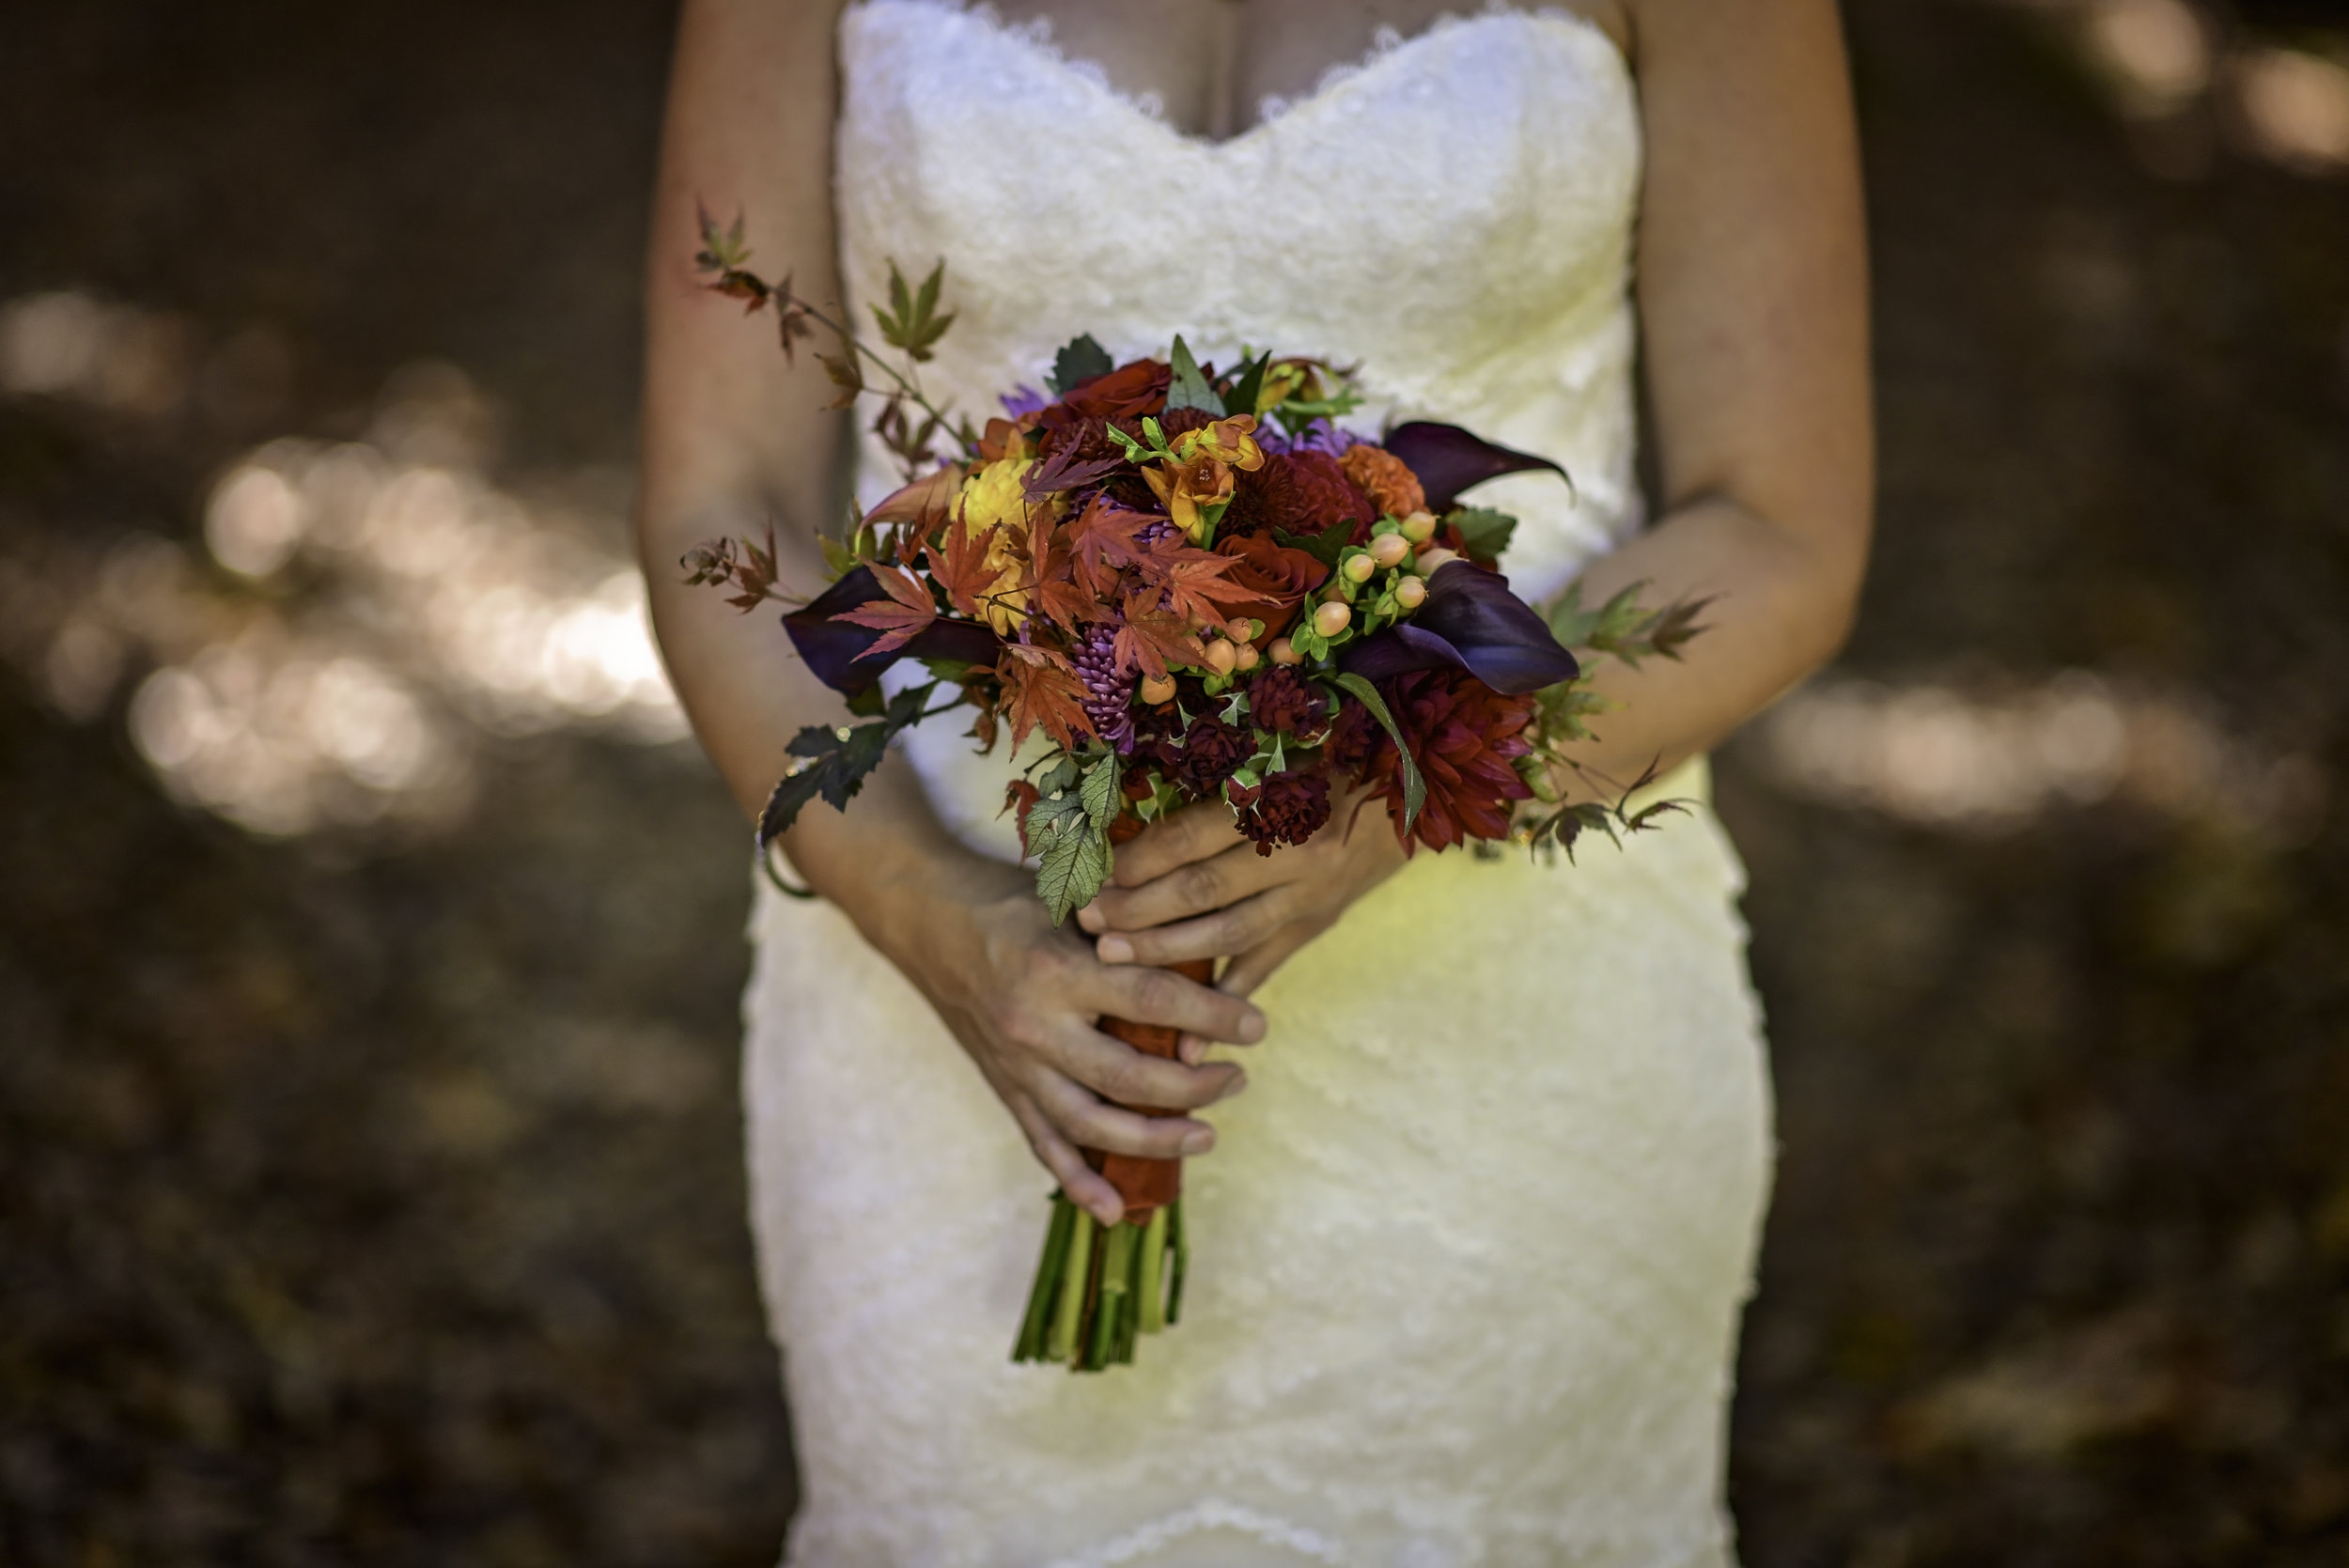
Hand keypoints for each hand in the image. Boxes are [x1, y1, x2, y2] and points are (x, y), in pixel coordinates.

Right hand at [855, 849, 1267, 1225]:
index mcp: (1058, 970)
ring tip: (1205, 1136)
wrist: (923, 916)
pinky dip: (1078, 1183)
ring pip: (1091, 1125)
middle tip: (1237, 1080)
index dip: (1212, 1016)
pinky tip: (1114, 1211)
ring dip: (1154, 1140)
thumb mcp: (1070, 898)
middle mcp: (1035, 1027)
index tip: (1257, 1027)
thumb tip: (1205, 942)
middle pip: (1129, 1077)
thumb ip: (1129, 926)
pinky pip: (1042, 1146)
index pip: (1151, 1001)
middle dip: (1194, 1088)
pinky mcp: (1002, 1088)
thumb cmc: (1008, 899)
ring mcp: (1016, 1066)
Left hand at [1076, 791, 1408, 1052]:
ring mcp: (1304, 897)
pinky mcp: (1313, 928)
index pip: (1191, 837)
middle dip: (1138, 909)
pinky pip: (1263, 971)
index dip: (1137, 858)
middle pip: (1201, 888)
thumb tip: (1134, 834)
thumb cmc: (1318, 769)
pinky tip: (1185, 1042)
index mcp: (1276, 802)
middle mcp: (1291, 854)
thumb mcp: (1269, 764)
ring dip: (1165, 951)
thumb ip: (1211, 797)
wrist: (1401, 799)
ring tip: (1112, 959)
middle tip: (1087, 922)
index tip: (1092, 872)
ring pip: (1226, 934)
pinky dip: (1222, 1006)